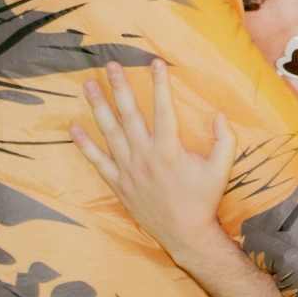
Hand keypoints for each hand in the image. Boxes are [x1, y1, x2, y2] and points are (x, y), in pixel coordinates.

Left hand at [71, 59, 234, 257]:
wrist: (184, 234)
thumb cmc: (203, 199)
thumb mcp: (222, 169)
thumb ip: (224, 139)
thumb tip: (220, 114)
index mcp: (170, 150)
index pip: (163, 109)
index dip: (160, 84)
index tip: (155, 62)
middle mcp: (145, 156)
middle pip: (129, 114)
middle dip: (120, 87)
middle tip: (110, 65)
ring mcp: (128, 169)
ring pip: (110, 132)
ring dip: (98, 107)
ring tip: (89, 85)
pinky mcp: (118, 183)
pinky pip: (97, 161)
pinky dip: (84, 145)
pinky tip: (73, 128)